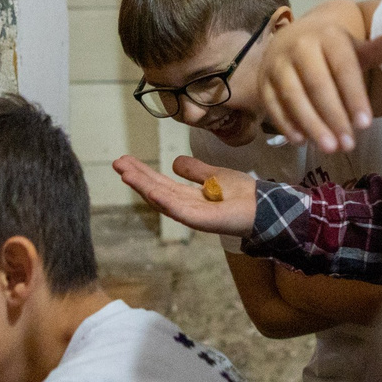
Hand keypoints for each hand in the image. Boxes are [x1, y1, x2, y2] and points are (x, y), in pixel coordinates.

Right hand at [114, 154, 256, 237]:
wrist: (264, 206)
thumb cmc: (242, 194)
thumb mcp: (214, 175)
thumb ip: (195, 171)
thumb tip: (174, 162)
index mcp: (189, 196)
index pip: (160, 183)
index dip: (143, 173)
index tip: (125, 160)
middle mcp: (187, 206)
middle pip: (156, 190)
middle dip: (137, 177)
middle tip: (117, 163)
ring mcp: (193, 214)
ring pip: (162, 199)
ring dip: (143, 186)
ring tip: (125, 173)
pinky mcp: (203, 221)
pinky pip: (180, 211)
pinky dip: (164, 202)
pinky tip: (151, 191)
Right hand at [257, 6, 381, 154]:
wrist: (292, 38)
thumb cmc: (330, 50)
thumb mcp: (351, 48)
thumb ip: (372, 52)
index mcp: (328, 36)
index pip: (343, 67)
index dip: (354, 96)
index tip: (366, 124)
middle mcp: (299, 46)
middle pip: (317, 84)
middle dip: (333, 116)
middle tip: (348, 145)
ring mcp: (278, 64)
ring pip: (293, 96)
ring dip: (311, 124)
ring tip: (329, 148)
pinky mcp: (263, 82)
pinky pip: (273, 105)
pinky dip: (286, 124)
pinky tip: (301, 142)